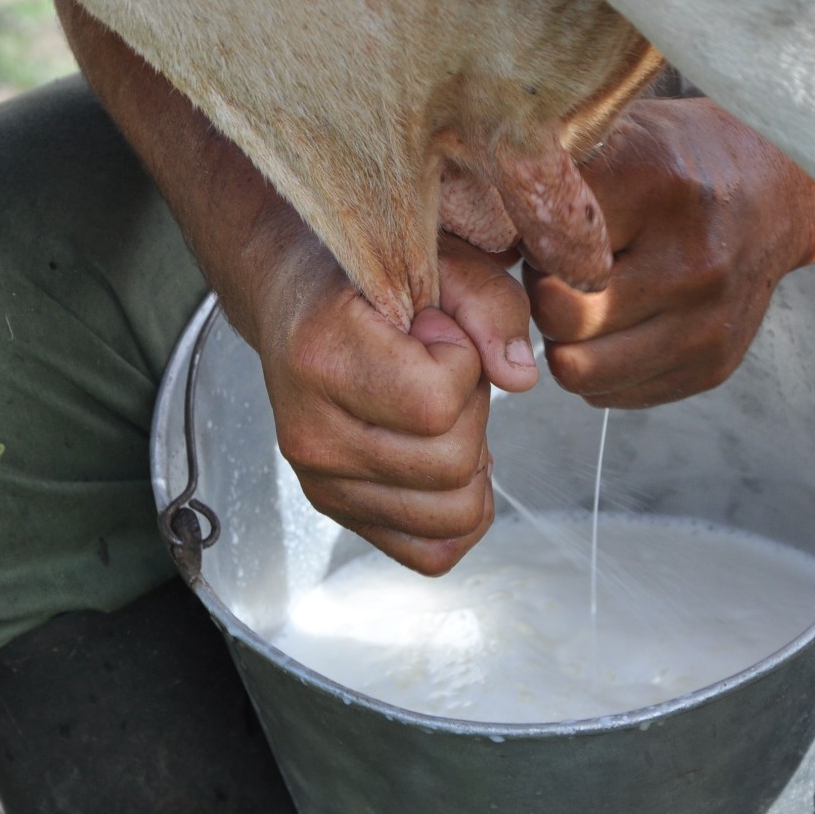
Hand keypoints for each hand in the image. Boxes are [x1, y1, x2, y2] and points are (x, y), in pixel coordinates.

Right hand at [244, 231, 537, 574]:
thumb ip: (489, 306)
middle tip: (439, 368)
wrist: (294, 298)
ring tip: (438, 411)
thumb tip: (520, 378)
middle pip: (451, 466)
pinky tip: (444, 458)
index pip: (436, 404)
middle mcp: (310, 435)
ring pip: (450, 516)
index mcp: (321, 359)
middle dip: (471, 411)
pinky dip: (458, 514)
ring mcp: (320, 482)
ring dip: (469, 462)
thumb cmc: (369, 275)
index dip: (462, 361)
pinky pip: (431, 553)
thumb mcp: (437, 260)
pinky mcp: (335, 510)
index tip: (433, 328)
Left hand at [526, 98, 814, 407]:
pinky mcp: (712, 367)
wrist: (775, 193)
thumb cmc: (673, 162)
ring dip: (565, 340)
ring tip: (583, 301)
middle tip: (556, 271)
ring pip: (578, 370)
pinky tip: (617, 324)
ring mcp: (708, 323)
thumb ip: (552, 176)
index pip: (547, 245)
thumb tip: (478, 223)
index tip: (542, 228)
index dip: (527, 242)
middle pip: (559, 316)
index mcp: (659, 190)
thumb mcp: (616, 137)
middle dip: (542, 297)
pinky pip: (610, 394)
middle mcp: (694, 262)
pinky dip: (598, 365)